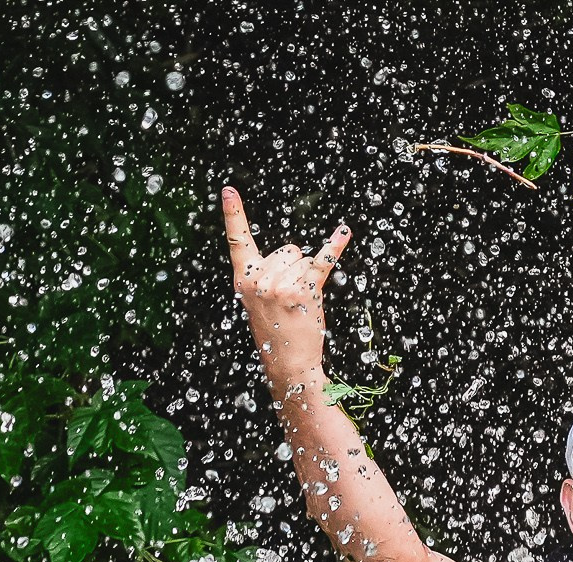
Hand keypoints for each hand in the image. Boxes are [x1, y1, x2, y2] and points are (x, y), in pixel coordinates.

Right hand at [222, 186, 349, 377]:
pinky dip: (335, 247)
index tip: (228, 189)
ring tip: (299, 302)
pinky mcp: (304, 291)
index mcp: (243, 279)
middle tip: (288, 297)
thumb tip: (296, 254)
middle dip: (294, 267)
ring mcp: (281, 285)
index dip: (233, 213)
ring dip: (307, 276)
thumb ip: (266, 274)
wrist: (287, 362)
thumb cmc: (275, 329)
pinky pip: (323, 262)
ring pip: (304, 258)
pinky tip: (344, 232)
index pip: (237, 240)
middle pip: (288, 249)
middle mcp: (259, 279)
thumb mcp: (258, 300)